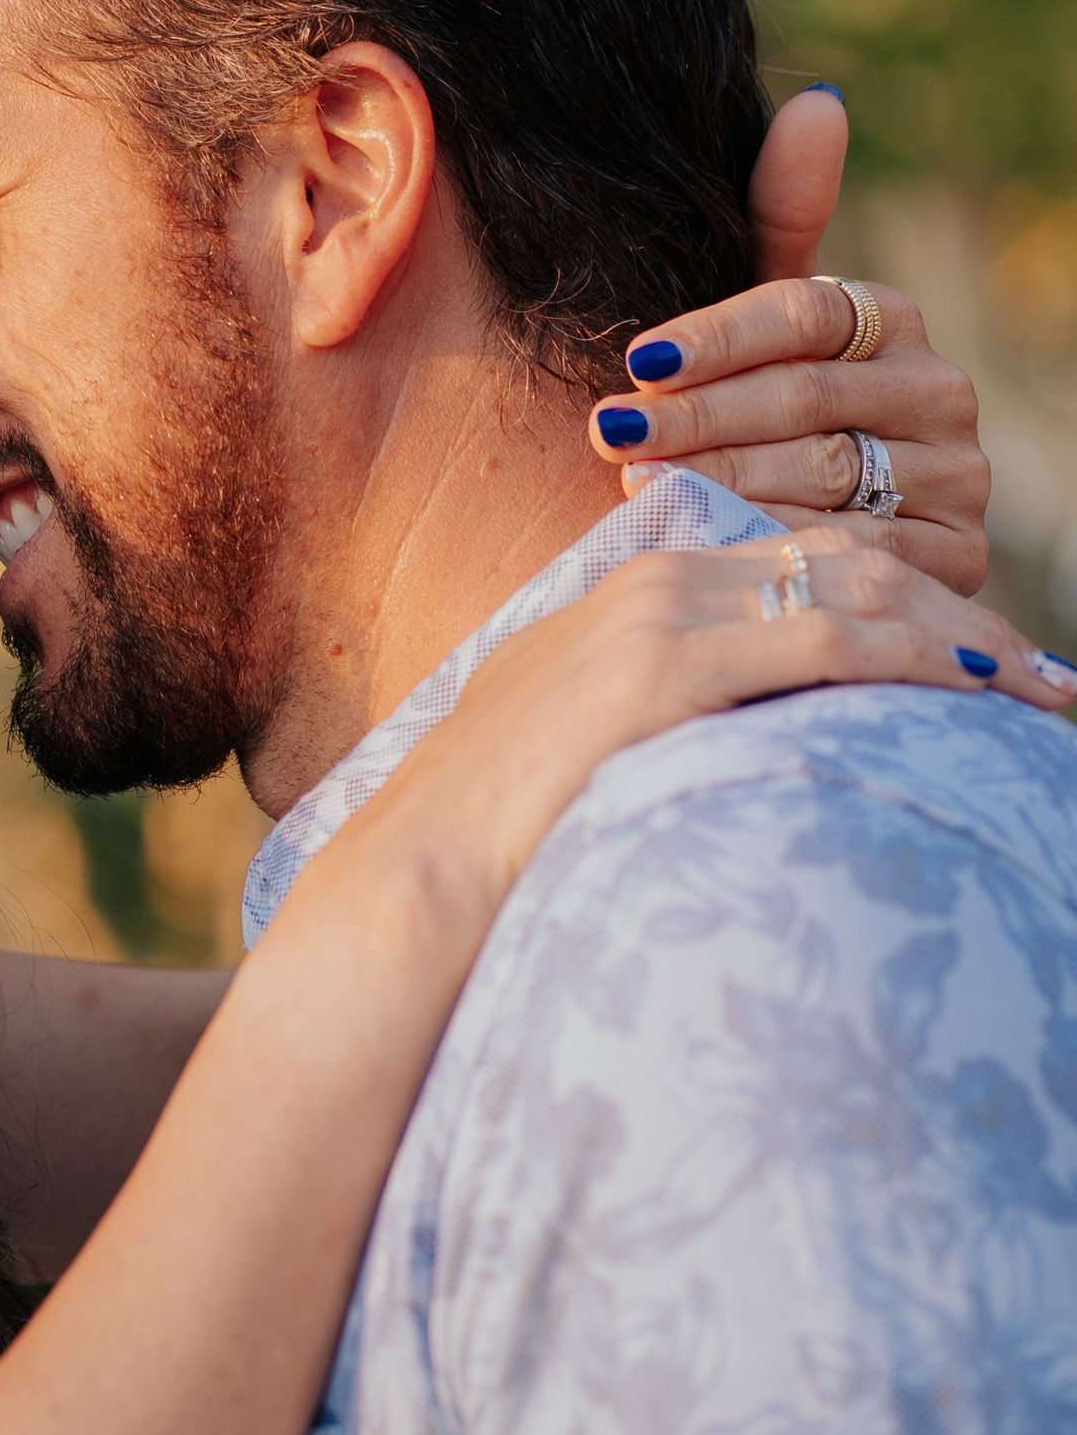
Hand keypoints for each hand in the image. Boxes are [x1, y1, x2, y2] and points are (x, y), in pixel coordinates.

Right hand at [322, 525, 1069, 951]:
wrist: (419, 873)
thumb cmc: (495, 836)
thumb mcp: (582, 742)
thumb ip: (657, 716)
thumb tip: (727, 754)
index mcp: (637, 590)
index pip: (806, 563)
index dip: (906, 597)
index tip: (980, 653)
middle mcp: (656, 582)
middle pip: (848, 561)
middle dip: (956, 610)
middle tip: (1040, 674)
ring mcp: (659, 618)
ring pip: (854, 589)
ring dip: (962, 633)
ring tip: (1039, 685)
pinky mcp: (665, 669)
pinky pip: (826, 642)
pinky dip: (917, 653)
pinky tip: (978, 684)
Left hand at [585, 89, 989, 597]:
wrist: (790, 535)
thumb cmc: (750, 411)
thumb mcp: (755, 321)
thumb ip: (776, 218)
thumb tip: (821, 104)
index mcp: (891, 320)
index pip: (800, 312)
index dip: (714, 337)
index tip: (637, 362)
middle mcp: (941, 391)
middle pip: (802, 398)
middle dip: (696, 417)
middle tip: (612, 433)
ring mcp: (956, 479)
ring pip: (820, 475)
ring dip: (717, 483)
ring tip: (634, 488)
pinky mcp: (955, 561)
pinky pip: (851, 553)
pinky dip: (769, 548)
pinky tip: (702, 549)